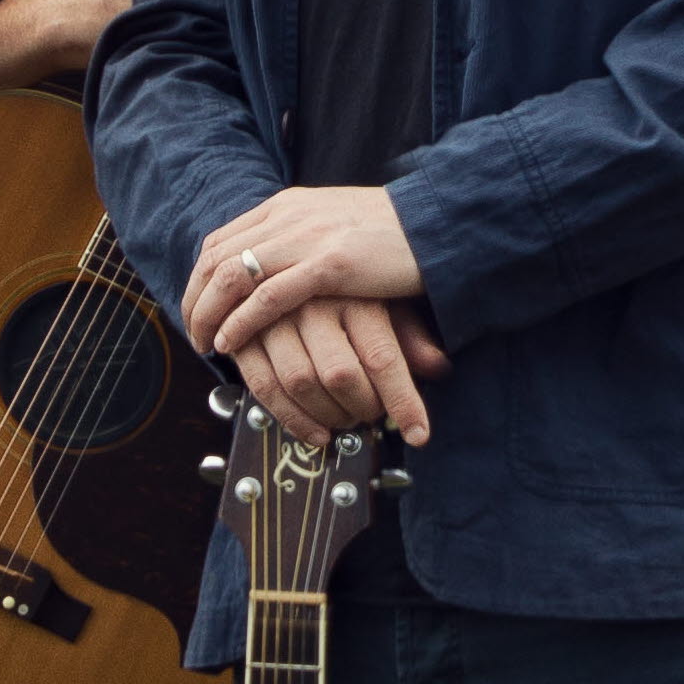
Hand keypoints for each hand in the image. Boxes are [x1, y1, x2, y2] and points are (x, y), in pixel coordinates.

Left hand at [183, 182, 428, 370]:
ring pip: (232, 276)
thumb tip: (278, 270)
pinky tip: (231, 342)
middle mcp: (287, 217)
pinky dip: (241, 322)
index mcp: (286, 205)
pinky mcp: (329, 265)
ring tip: (205, 344)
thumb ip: (302, 240)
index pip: (222, 240)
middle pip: (217, 258)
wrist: (438, 221)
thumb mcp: (334, 225)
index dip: (200, 278)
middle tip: (193, 334)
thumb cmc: (392, 233)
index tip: (197, 308)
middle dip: (195, 300)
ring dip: (209, 314)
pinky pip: (268, 296)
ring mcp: (307, 238)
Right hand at [233, 289, 443, 443]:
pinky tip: (313, 431)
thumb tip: (438, 368)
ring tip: (344, 420)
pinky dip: (289, 417)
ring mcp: (276, 316)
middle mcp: (315, 302)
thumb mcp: (388, 301)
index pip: (383, 356)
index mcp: (355, 294)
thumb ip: (410, 336)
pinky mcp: (246, 332)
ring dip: (325, 416)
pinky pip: (262, 383)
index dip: (403, 401)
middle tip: (371, 416)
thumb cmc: (352, 284)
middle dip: (360, 409)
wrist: (293, 250)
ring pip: (299, 381)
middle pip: (339, 374)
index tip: (418, 434)